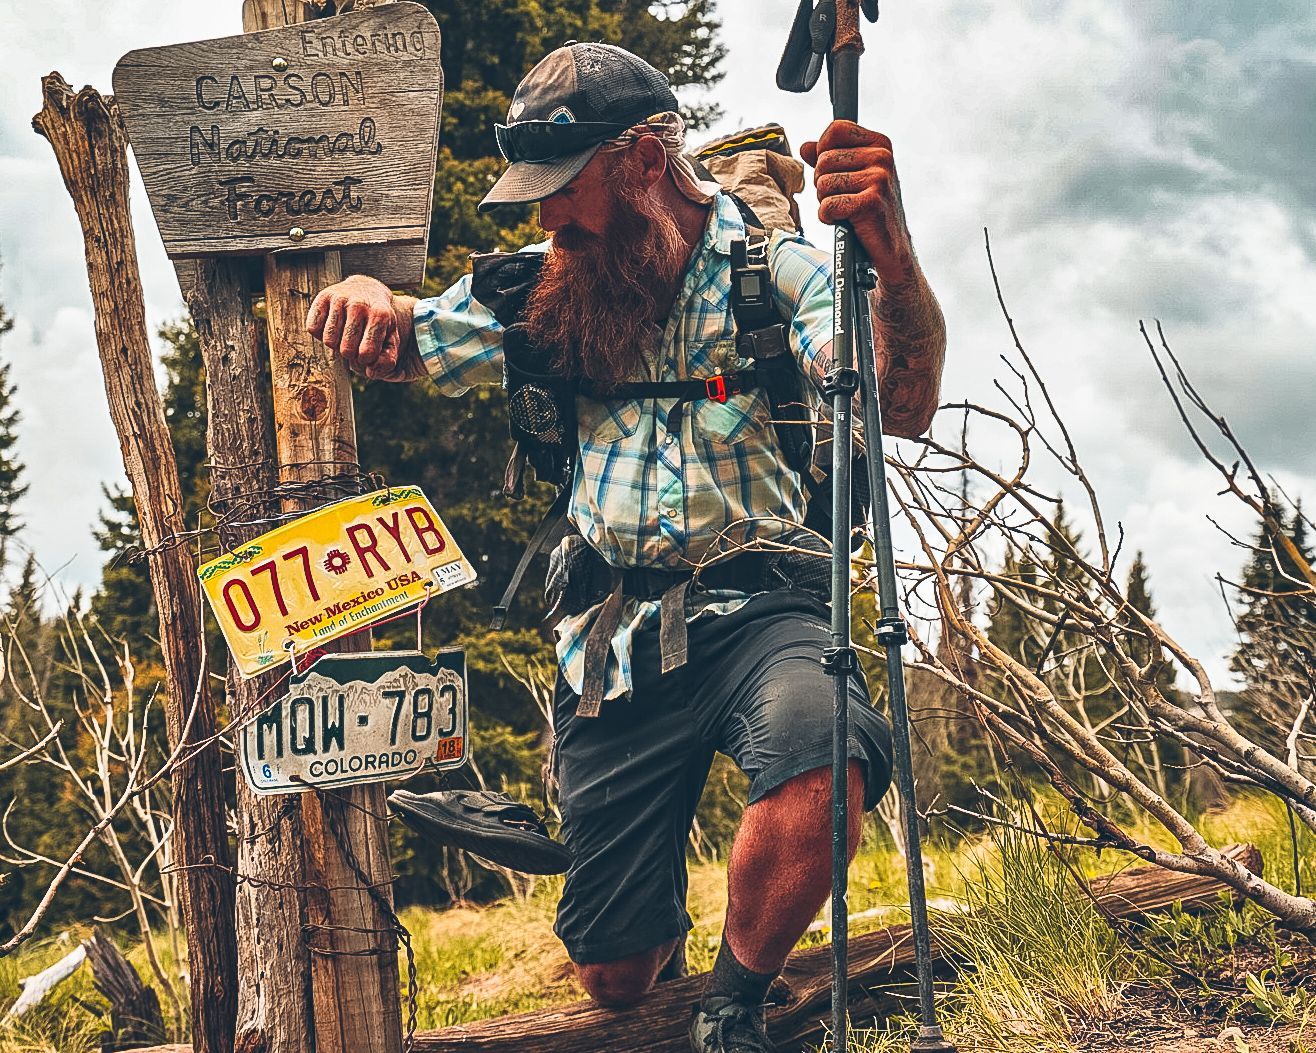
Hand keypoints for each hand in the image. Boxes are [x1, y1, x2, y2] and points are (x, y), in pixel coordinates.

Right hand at [305, 274, 422, 380]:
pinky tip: (332, 326)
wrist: (366, 290)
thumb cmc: (378, 322)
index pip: (366, 354)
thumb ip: (387, 361)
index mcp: (380, 315)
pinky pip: (312, 328)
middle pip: (345, 350)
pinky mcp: (322, 297)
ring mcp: (339, 299)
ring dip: (335, 344)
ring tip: (343, 334)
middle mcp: (359, 305)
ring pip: (328, 340)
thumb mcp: (390, 340)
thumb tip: (370, 371)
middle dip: (350, 353)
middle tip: (354, 343)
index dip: (365, 359)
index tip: (367, 351)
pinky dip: (320, 333)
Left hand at [801, 121, 912, 284]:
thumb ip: (828, 158)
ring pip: (823, 184)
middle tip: (843, 197)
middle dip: (823, 183)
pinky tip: (844, 221)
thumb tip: (805, 147)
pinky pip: (828, 205)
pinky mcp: (871, 202)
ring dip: (826, 202)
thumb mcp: (852, 177)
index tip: (832, 170)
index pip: (836, 129)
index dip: (823, 150)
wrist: (890, 246)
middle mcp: (881, 157)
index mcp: (879, 144)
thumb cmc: (870, 211)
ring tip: (845, 209)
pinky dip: (828, 217)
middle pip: (823, 160)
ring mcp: (879, 178)